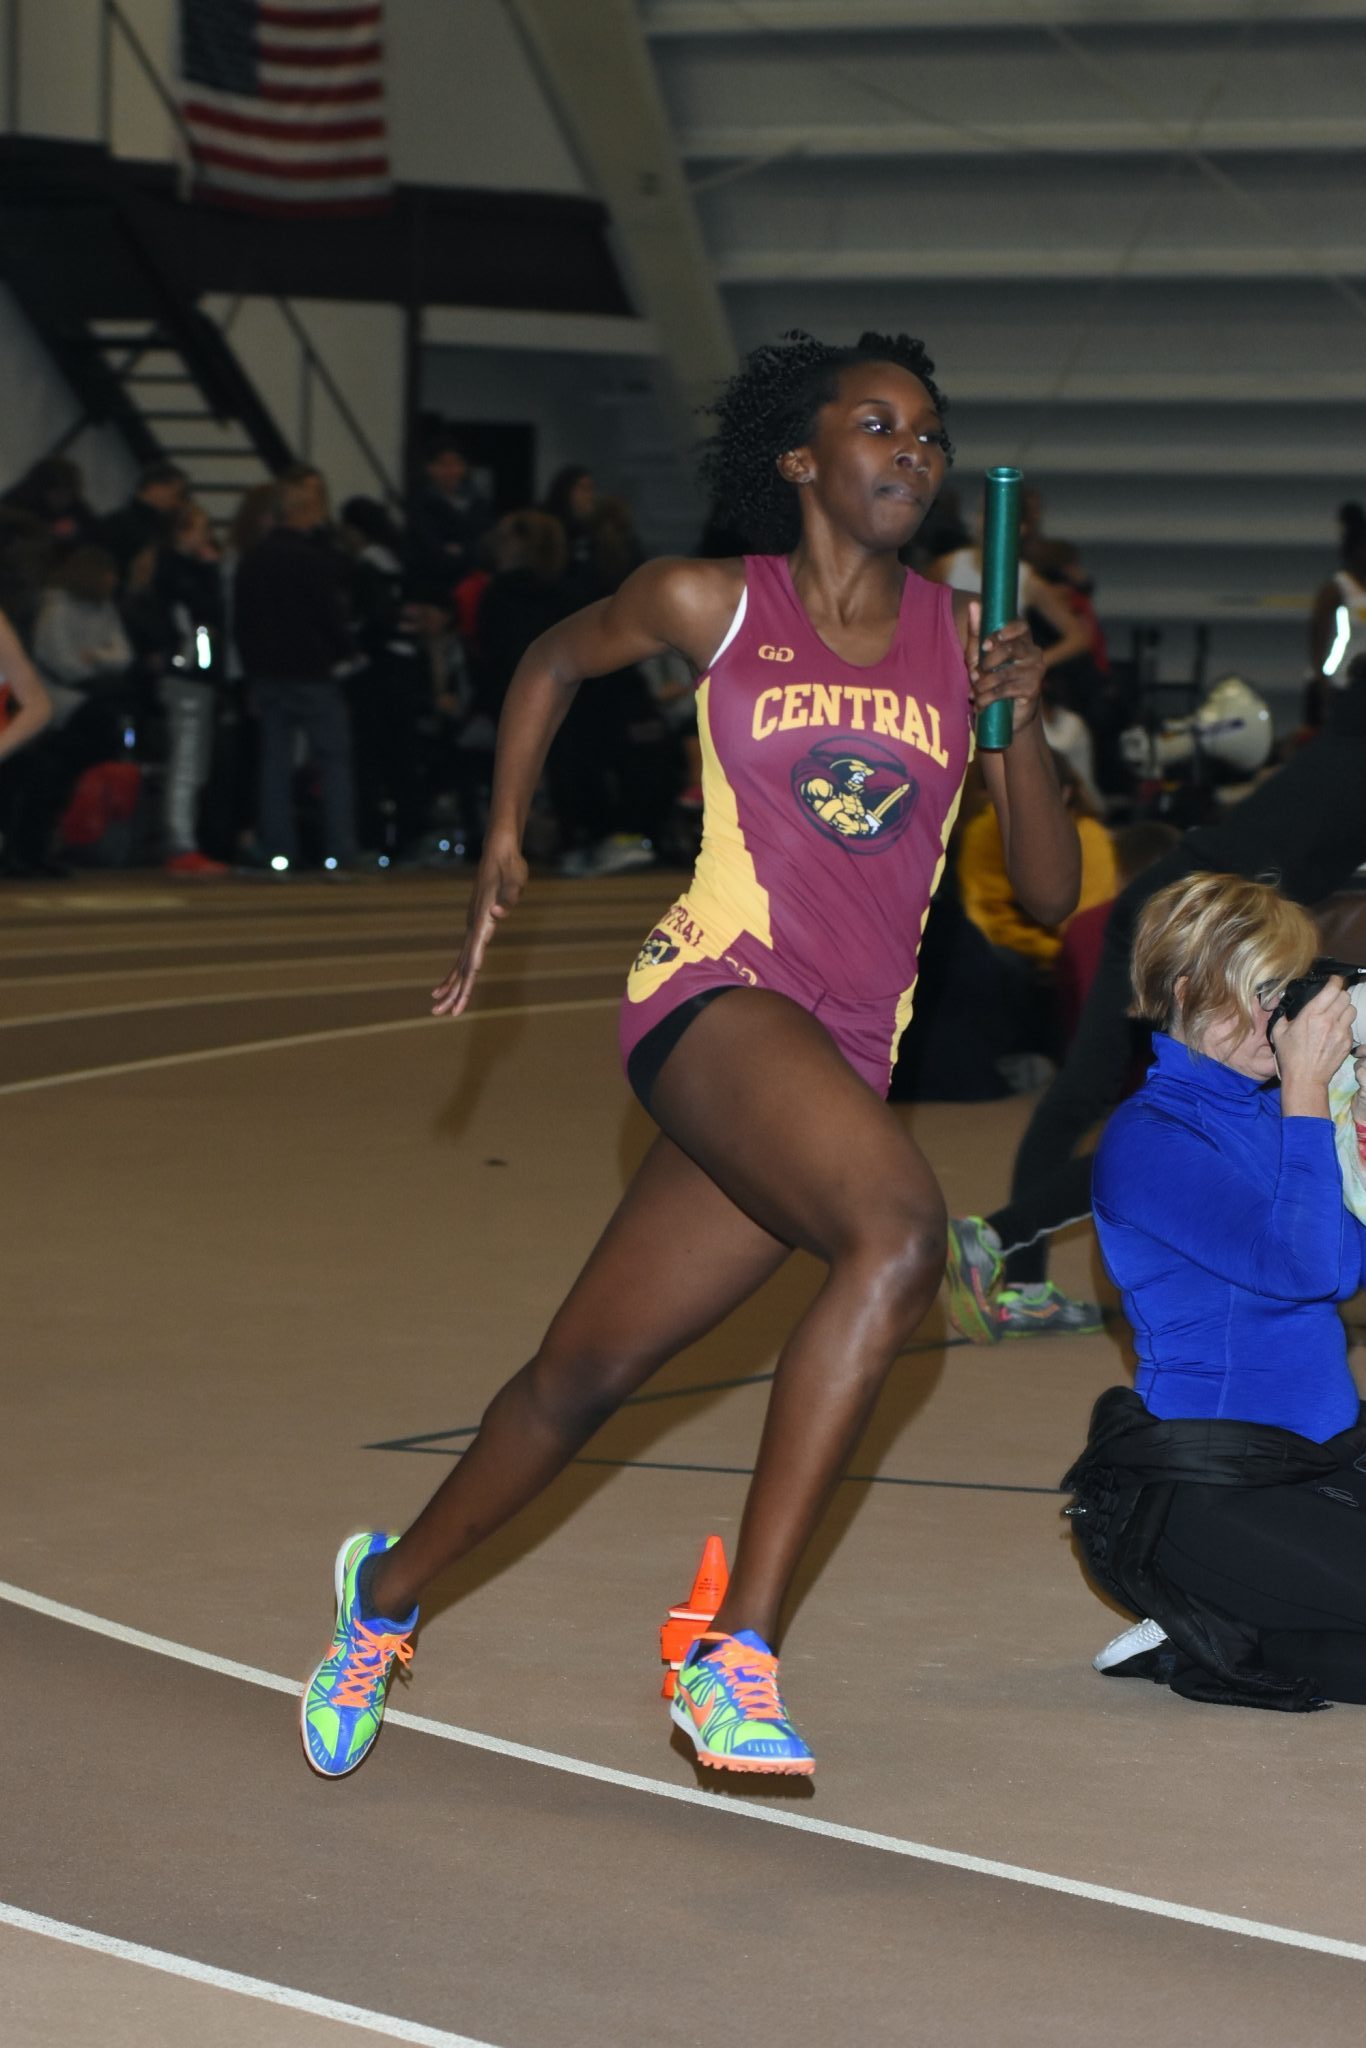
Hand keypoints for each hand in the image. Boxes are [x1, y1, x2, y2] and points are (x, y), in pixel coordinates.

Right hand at [431, 840, 527, 1016]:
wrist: (499, 850)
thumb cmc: (511, 866)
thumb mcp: (516, 881)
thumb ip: (509, 898)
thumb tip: (499, 914)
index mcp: (482, 922)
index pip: (474, 961)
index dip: (467, 984)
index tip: (459, 1003)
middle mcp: (474, 927)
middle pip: (463, 967)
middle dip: (454, 993)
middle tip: (442, 1014)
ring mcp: (473, 926)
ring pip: (460, 963)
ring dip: (451, 986)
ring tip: (438, 1006)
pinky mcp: (477, 923)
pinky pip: (464, 953)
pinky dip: (456, 970)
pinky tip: (449, 982)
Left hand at [967, 605, 1044, 735]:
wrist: (1005, 716)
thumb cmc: (991, 680)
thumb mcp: (978, 656)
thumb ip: (976, 631)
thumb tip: (974, 604)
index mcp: (1023, 640)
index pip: (1021, 626)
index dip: (1004, 632)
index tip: (986, 644)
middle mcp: (1034, 653)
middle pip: (1011, 648)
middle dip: (987, 663)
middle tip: (974, 675)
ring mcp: (1036, 671)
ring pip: (1005, 673)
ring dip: (984, 684)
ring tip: (975, 693)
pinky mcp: (1033, 690)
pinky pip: (1006, 690)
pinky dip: (988, 698)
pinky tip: (981, 704)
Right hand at [1272, 979, 1356, 1094]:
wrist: (1306, 1078)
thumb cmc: (1290, 1057)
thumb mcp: (1279, 1033)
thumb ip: (1284, 1016)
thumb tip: (1287, 1006)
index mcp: (1311, 1015)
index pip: (1332, 989)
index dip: (1334, 982)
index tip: (1333, 981)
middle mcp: (1329, 1021)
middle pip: (1345, 997)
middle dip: (1339, 995)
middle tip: (1333, 999)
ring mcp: (1341, 1032)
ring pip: (1352, 1010)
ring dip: (1345, 1009)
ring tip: (1337, 1014)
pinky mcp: (1347, 1043)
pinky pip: (1351, 1027)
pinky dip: (1345, 1025)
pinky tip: (1335, 1032)